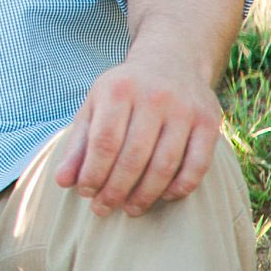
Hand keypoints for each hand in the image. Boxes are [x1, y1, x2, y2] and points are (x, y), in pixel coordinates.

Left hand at [53, 55, 222, 216]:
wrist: (172, 61)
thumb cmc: (124, 91)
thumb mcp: (95, 106)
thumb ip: (79, 144)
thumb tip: (62, 181)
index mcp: (118, 89)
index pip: (104, 141)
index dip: (93, 172)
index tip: (85, 193)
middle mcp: (153, 97)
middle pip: (133, 157)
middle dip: (116, 190)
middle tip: (104, 209)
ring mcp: (184, 109)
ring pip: (164, 165)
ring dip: (146, 194)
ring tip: (130, 209)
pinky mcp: (209, 122)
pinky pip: (197, 166)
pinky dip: (180, 187)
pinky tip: (164, 196)